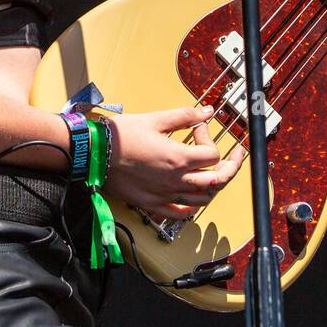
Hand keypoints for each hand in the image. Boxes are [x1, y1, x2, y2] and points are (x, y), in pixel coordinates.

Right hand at [102, 105, 246, 222]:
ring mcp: (164, 195)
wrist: (94, 154)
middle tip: (233, 157)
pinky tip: (193, 197)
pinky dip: (192, 206)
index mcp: (178, 158)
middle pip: (217, 180)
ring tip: (213, 173)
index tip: (199, 130)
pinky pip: (180, 214)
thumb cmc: (120, 137)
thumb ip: (185, 116)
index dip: (210, 139)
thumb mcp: (156, 119)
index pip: (213, 155)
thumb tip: (206, 112)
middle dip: (229, 167)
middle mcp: (175, 180)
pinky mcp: (152, 204)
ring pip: (202, 199)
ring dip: (213, 186)